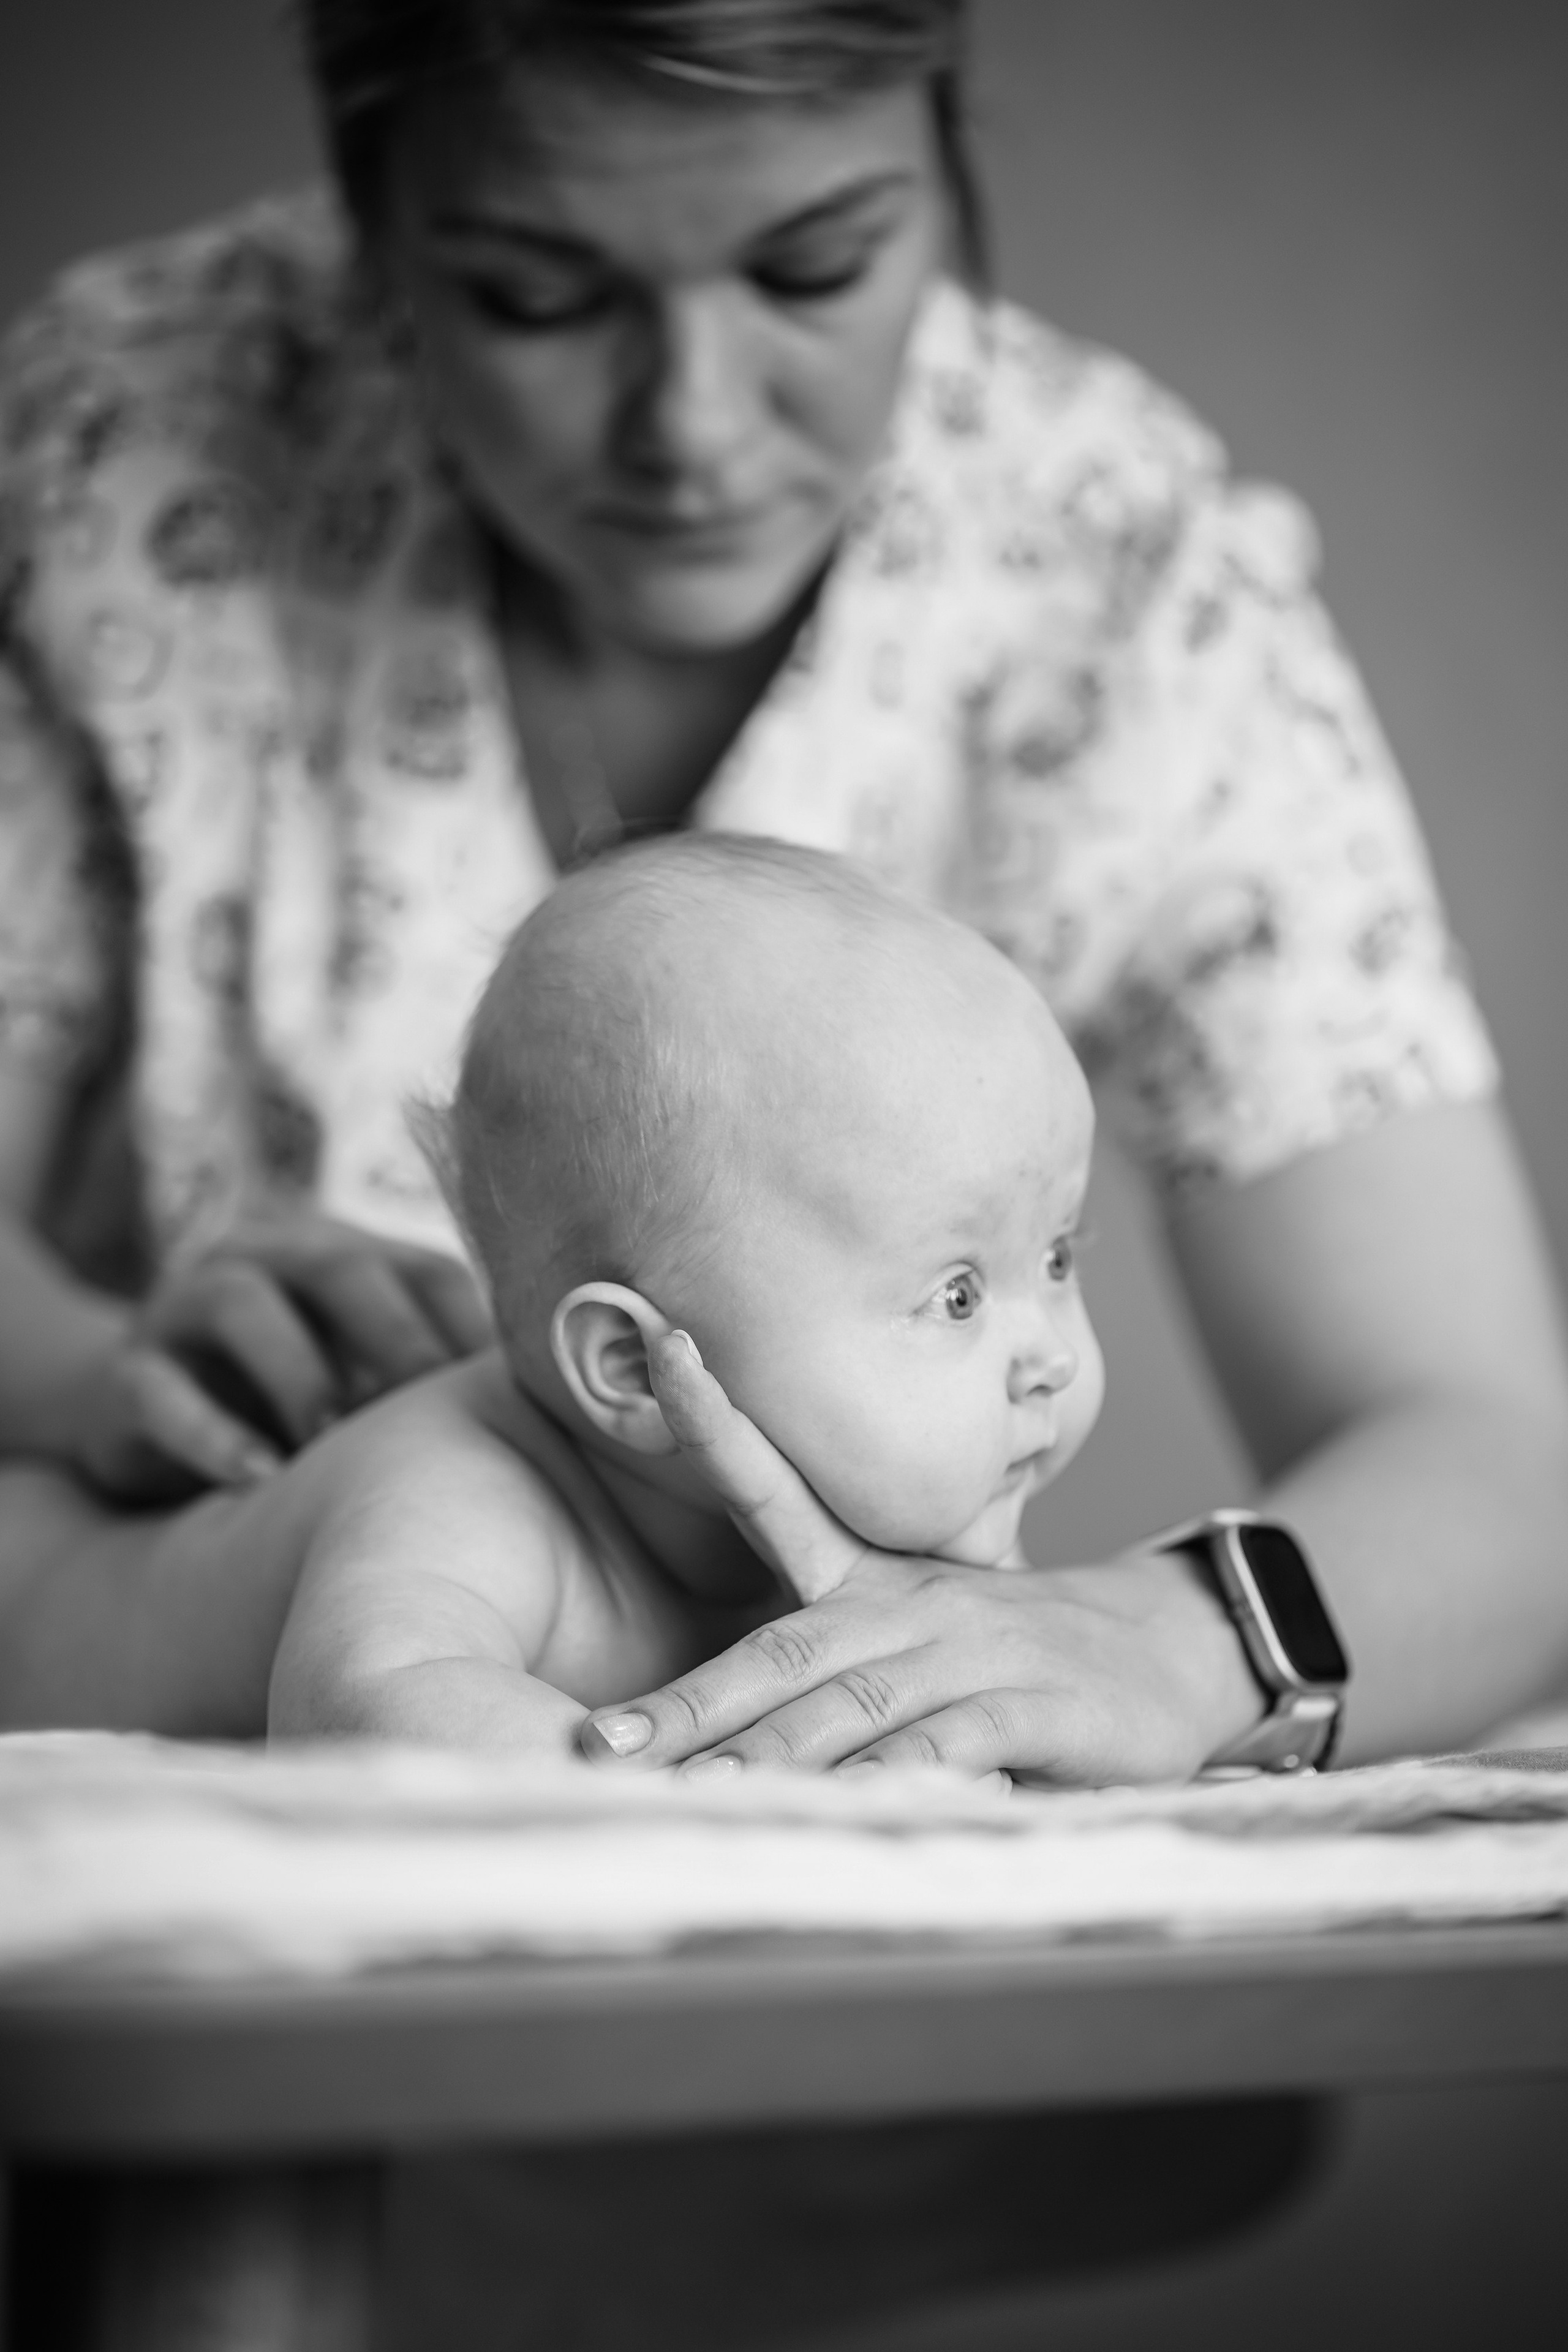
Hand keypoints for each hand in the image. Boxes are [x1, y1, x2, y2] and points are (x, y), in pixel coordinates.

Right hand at [63, 1214, 490, 1499]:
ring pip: (239, 1306)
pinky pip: (159, 1392)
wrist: (128, 1408)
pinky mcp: (123, 1375)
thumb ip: (438, 1381)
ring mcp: (183, 1308)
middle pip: (339, 1270)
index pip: (425, 1269)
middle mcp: (264, 1258)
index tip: (518, 1398)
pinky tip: (256, 1479)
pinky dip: (209, 1434)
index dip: (473, 1326)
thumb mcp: (363, 1376)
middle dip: (396, 1338)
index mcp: (341, 1254)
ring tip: (335, 1443)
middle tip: (436, 1407)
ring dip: (299, 1373)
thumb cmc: (292, 1400)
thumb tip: (564, 1429)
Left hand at [577, 1334, 1260, 1783]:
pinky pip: (952, 1746)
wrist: (1179, 1649)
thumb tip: (711, 1724)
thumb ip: (827, 1670)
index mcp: (873, 1581)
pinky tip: (848, 1813)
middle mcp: (913, 1607)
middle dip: (685, 1704)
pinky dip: (896, 1782)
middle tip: (592, 1746)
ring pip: (851, 1705)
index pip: (780, 1490)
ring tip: (690, 1794)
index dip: (718, 1423)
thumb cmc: (1024, 1660)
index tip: (661, 1349)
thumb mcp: (920, 1639)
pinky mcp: (1037, 1707)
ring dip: (769, 1754)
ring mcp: (975, 1654)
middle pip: (781, 1653)